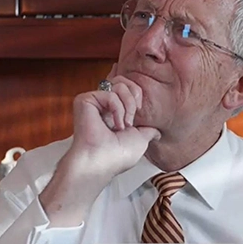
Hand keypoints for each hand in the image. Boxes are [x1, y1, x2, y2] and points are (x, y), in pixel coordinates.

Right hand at [68, 63, 159, 178]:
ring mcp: (94, 102)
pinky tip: (114, 124)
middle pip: (124, 82)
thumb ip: (148, 130)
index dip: (137, 96)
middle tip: (131, 120)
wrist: (102, 162)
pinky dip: (117, 109)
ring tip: (122, 125)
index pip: (127, 89)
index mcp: (114, 113)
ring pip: (119, 84)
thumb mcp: (141, 140)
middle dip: (134, 98)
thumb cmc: (117, 156)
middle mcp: (104, 106)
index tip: (138, 117)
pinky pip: (110, 93)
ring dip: (128, 106)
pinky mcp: (85, 100)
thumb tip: (157, 132)